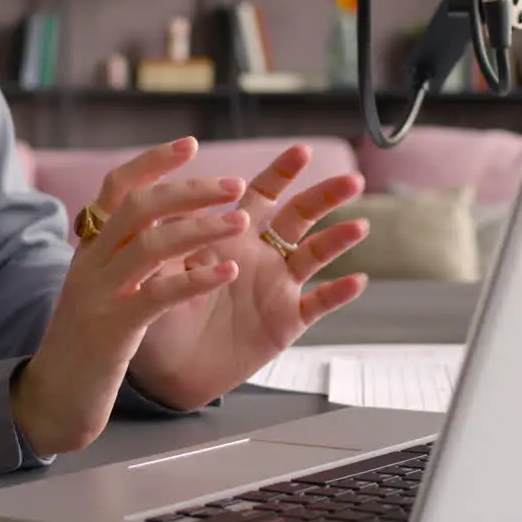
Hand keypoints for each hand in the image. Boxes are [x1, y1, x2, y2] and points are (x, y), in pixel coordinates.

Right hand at [10, 138, 248, 455]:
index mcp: (91, 249)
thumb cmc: (88, 344)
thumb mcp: (102, 287)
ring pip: (150, 245)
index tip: (191, 144)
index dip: (153, 162)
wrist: (53, 398)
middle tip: (232, 184)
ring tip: (240, 221)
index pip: (117, 188)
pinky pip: (157, 295)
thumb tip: (165, 217)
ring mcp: (99, 295)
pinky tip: (227, 271)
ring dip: (200, 228)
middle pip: (138, 208)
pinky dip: (196, 278)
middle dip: (188, 190)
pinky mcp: (112, 330)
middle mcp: (91, 264)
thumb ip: (125, 253)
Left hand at [130, 145, 370, 410]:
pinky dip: (337, 294)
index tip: (301, 151)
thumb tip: (180, 204)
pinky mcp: (284, 322)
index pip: (262, 194)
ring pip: (314, 255)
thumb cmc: (163, 314)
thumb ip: (174, 238)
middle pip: (299, 216)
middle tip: (351, 180)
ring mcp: (276, 287)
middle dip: (325, 196)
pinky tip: (356, 280)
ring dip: (338, 240)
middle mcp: (260, 255)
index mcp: (231, 236)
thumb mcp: (162, 268)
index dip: (282, 172)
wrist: (167, 370)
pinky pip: (316, 305)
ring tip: (359, 226)